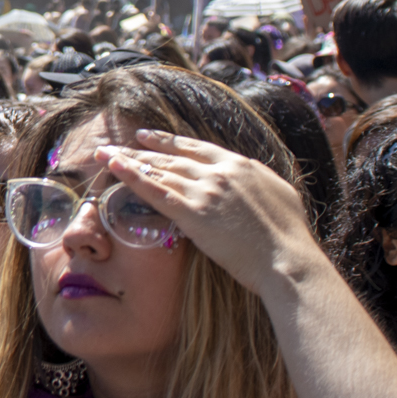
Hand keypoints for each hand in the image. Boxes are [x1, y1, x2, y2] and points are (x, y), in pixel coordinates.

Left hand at [101, 128, 319, 295]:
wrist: (290, 261)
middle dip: (141, 150)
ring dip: (129, 160)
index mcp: (241, 165)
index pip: (195, 148)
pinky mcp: (194, 213)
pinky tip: (114, 168)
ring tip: (105, 154)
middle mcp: (220, 172)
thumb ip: (257, 183)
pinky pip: (155, 191)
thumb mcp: (279, 195)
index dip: (168, 142)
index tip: (146, 137)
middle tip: (118, 143)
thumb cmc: (291, 237)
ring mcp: (205, 191)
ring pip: (159, 170)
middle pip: (171, 157)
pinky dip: (132, 177)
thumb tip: (249, 176)